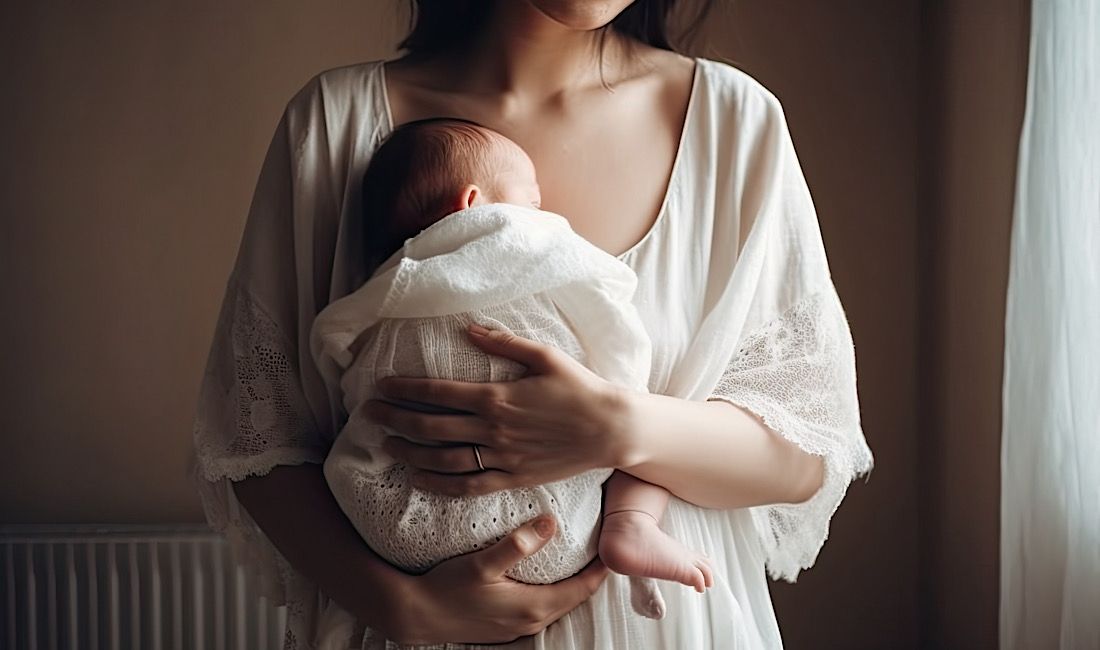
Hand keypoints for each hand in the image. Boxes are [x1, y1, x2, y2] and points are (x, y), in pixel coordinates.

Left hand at [363, 324, 634, 495]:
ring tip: (387, 445)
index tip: (381, 386)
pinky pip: (469, 486)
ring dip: (410, 452)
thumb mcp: (544, 356)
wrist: (610, 428)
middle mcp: (493, 428)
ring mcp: (502, 457)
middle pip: (431, 425)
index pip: (438, 392)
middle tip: (369, 415)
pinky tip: (419, 479)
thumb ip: (503, 342)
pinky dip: (439, 484)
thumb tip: (468, 328)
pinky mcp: (513, 478)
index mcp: (497, 395)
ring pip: (443, 458)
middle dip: (395, 419)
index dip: (405, 389)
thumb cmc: (579, 388)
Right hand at [380, 515, 608, 644]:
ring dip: (571, 582)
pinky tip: (546, 573)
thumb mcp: (481, 563)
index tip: (614, 543)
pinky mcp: (507, 626)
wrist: (415, 615)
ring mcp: (519, 627)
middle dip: (591, 573)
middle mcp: (531, 620)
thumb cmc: (446, 588)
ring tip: (579, 555)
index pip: (583, 588)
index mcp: (534, 606)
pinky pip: (542, 607)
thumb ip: (517, 544)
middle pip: (575, 597)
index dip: (602, 567)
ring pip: (559, 603)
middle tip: (601, 543)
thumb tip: (550, 523)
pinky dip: (552, 590)